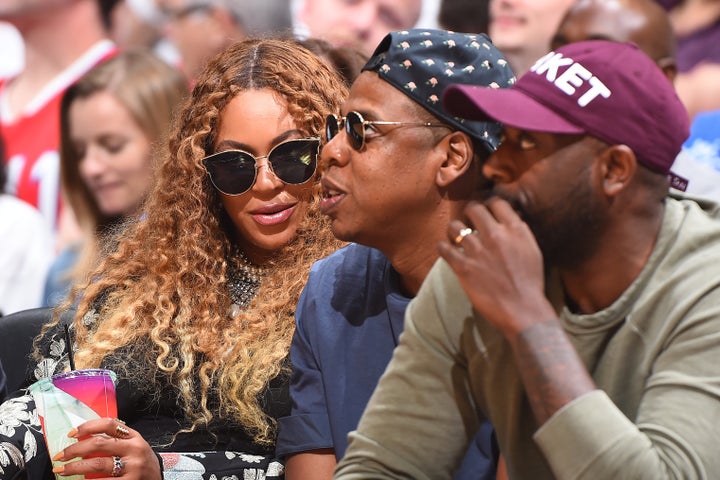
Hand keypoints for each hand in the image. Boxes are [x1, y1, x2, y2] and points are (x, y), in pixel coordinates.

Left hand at [51, 418, 161, 479]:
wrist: (156, 479)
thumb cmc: (141, 461)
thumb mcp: (133, 445)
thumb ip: (116, 439)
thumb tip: (84, 437)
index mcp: (133, 437)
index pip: (109, 424)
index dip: (88, 426)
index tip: (72, 434)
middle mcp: (134, 450)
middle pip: (99, 444)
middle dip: (75, 450)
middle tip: (61, 456)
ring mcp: (132, 468)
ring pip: (97, 464)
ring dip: (75, 467)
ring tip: (63, 470)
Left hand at [438, 197, 554, 338]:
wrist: (523, 309)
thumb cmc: (530, 282)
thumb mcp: (532, 250)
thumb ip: (519, 232)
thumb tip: (507, 218)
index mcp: (515, 230)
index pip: (496, 202)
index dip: (488, 204)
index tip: (485, 211)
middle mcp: (495, 235)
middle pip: (473, 208)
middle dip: (469, 213)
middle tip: (469, 221)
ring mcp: (477, 251)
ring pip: (454, 226)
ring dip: (453, 230)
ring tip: (456, 237)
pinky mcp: (463, 267)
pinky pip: (444, 248)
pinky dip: (443, 248)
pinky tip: (447, 251)